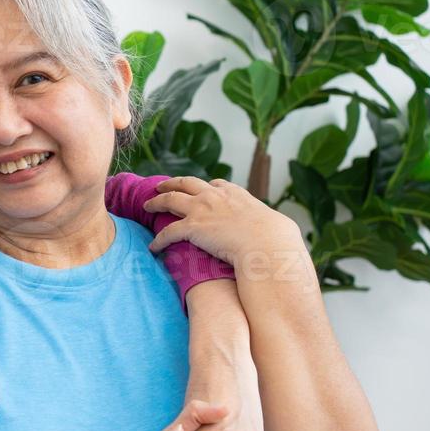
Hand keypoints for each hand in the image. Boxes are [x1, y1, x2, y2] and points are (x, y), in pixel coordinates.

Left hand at [143, 177, 303, 266]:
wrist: (265, 242)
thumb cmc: (274, 237)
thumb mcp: (273, 224)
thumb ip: (268, 224)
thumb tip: (282, 233)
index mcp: (234, 193)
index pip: (214, 184)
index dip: (203, 187)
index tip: (197, 189)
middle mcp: (214, 195)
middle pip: (186, 183)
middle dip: (171, 183)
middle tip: (160, 186)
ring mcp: (201, 209)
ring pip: (170, 200)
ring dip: (156, 202)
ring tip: (147, 205)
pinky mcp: (192, 227)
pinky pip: (167, 233)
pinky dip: (158, 240)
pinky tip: (152, 247)